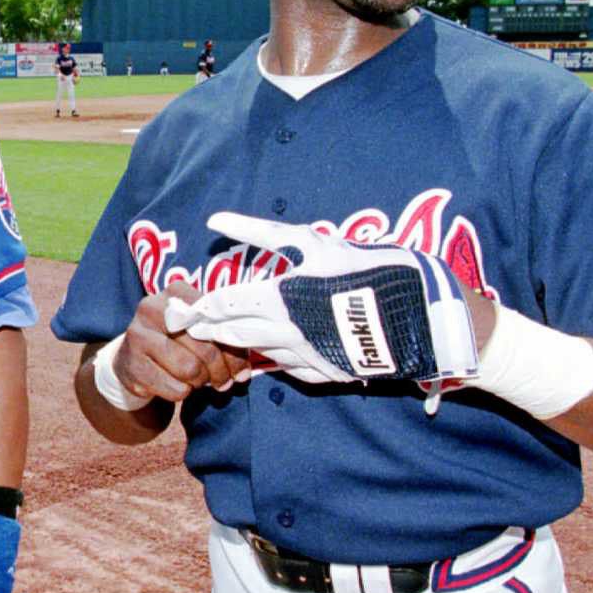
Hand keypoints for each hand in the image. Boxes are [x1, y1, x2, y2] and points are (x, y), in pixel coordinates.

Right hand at [117, 281, 252, 401]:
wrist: (133, 361)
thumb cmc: (176, 343)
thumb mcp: (197, 331)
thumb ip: (221, 339)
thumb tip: (243, 372)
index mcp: (176, 293)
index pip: (216, 321)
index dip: (233, 348)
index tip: (239, 365)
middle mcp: (152, 308)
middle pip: (204, 348)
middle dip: (221, 371)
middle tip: (225, 381)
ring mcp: (138, 336)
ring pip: (190, 369)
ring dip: (201, 382)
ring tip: (200, 381)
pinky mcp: (132, 365)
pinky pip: (174, 388)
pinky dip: (183, 393)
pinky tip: (179, 386)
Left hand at [164, 212, 478, 385]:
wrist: (417, 315)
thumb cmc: (362, 267)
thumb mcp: (311, 241)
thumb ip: (259, 232)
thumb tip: (213, 218)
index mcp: (278, 300)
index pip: (222, 305)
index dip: (196, 306)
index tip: (175, 307)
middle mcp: (284, 334)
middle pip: (231, 334)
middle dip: (205, 329)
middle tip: (186, 326)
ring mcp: (304, 358)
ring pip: (255, 353)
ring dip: (232, 345)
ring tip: (216, 336)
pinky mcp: (323, 373)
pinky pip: (285, 367)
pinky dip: (269, 357)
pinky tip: (264, 350)